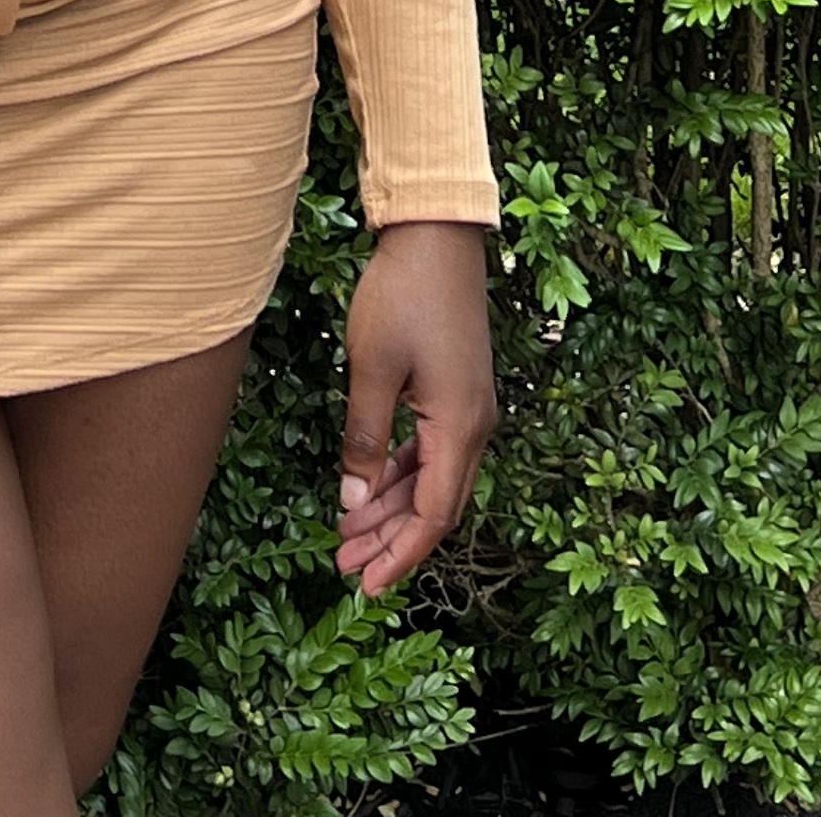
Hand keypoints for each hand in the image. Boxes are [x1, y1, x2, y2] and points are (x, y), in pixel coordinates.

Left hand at [334, 222, 494, 599]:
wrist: (436, 235)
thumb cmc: (403, 295)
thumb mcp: (372, 369)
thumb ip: (364, 439)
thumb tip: (353, 502)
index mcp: (460, 428)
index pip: (433, 516)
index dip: (399, 556)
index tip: (365, 585)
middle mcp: (475, 427)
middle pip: (436, 507)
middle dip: (391, 541)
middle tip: (345, 566)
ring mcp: (469, 410)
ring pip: (434, 481)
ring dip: (393, 509)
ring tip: (349, 534)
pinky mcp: (457, 392)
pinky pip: (432, 451)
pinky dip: (402, 474)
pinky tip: (371, 486)